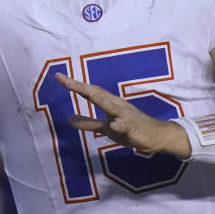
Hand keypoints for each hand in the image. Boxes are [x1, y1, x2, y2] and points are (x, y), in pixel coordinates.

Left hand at [56, 73, 190, 157]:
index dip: (74, 85)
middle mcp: (116, 105)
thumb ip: (88, 123)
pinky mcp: (133, 128)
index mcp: (109, 103)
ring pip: (110, 106)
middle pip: (96, 93)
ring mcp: (125, 115)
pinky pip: (125, 126)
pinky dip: (118, 125)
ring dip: (99, 99)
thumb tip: (69, 120)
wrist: (156, 136)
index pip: (89, 92)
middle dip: (80, 87)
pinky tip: (113, 126)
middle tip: (65, 80)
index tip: (59, 77)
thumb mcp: (105, 127)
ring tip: (87, 93)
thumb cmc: (130, 129)